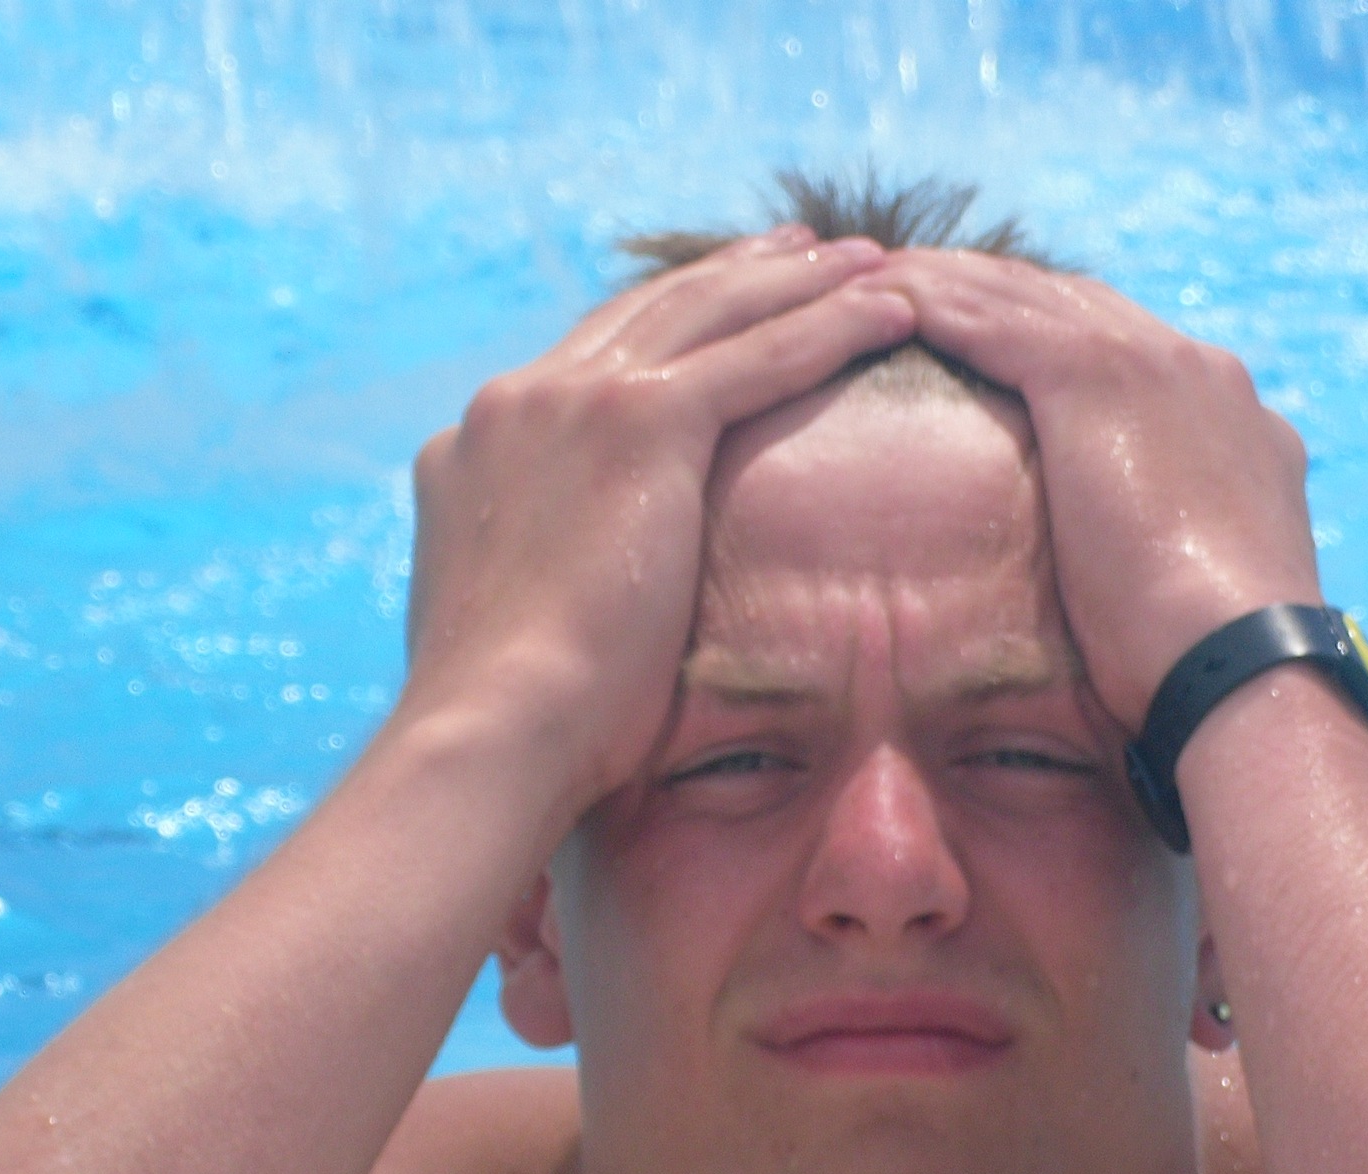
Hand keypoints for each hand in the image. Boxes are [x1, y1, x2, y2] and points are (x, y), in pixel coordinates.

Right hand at [401, 228, 916, 825]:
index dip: (664, 327)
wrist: (494, 729)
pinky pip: (759, 356)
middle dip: (736, 277)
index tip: (719, 308)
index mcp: (477, 445)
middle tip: (802, 251)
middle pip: (651, 313)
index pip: (586, 361)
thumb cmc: (512, 723)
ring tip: (865, 262)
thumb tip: (567, 610)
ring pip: (711, 314)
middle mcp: (517, 402)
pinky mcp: (636, 422)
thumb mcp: (514, 626)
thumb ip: (538, 579)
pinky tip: (890, 310)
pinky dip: (831, 326)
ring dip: (797, 281)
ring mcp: (571, 401)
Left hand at [879, 249, 1317, 729]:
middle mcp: (1197, 370)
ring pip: (1024, 295)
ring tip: (868, 277)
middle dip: (993, 287)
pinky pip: (991, 319)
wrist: (1238, 660)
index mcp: (1231, 419)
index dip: (1051, 333)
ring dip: (945, 282)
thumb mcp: (1194, 586)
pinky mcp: (1095, 376)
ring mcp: (1151, 362)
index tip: (990, 336)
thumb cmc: (1208, 661)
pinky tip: (876, 301)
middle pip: (1071, 301)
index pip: (1127, 346)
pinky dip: (932, 303)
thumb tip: (1137, 586)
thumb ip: (1171, 548)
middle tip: (911, 285)